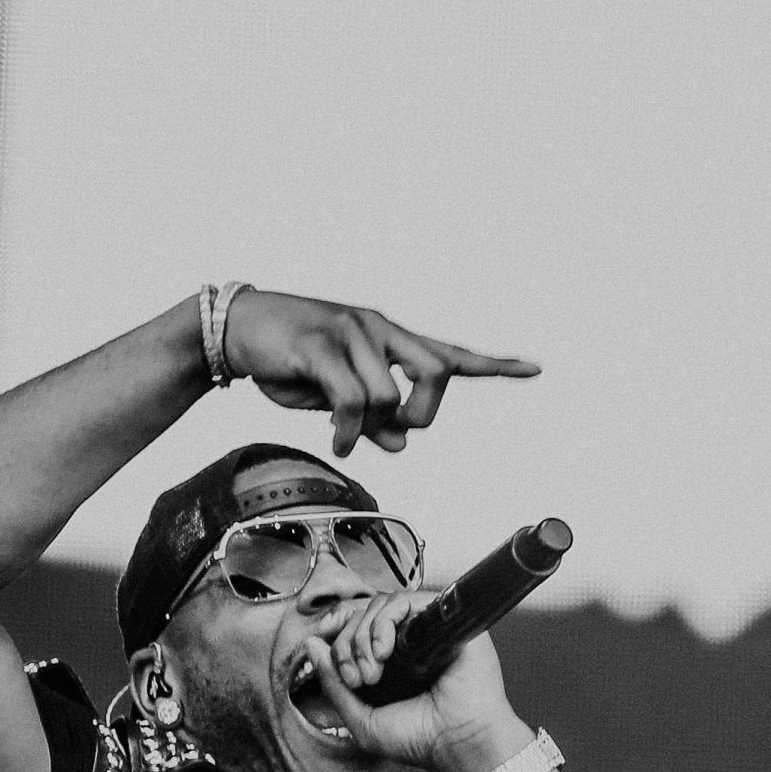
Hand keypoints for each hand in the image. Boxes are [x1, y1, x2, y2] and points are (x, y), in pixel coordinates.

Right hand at [222, 291, 538, 459]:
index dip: (493, 365)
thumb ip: (371, 419)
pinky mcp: (322, 345)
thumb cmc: (288, 361)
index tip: (535, 369)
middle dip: (423, 412)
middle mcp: (379, 329)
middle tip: (393, 430)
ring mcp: (352, 332)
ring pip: (388, 395)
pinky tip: (338, 441)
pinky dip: (350, 430)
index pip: (448, 353)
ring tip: (343, 437)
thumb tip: (402, 443)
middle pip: (436, 374)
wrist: (235, 330)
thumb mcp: (334, 396)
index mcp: (389, 339)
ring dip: (368, 429)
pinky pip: (353, 399)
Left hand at [298, 590, 531, 771]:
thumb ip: (333, 684)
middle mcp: (409, 642)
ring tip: (372, 670)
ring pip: (382, 605)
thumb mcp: (361, 719)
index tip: (343, 670)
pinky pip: (407, 601)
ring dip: (365, 635)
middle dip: (349, 644)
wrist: (458, 744)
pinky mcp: (445, 621)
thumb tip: (311, 645)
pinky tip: (384, 651)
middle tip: (359, 677)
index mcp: (391, 662)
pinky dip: (385, 621)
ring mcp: (427, 629)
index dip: (340, 642)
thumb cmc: (419, 740)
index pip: (356, 631)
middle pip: (364, 615)